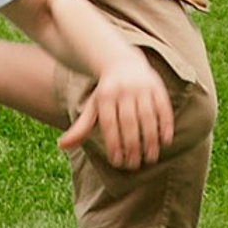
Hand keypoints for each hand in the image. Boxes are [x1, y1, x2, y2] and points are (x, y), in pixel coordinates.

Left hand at [59, 50, 175, 171]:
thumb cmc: (106, 93)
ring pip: (148, 116)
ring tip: (151, 157)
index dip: (113, 144)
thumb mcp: (93, 107)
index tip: (117, 162)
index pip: (109, 123)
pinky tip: (166, 140)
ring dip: (150, 139)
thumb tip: (61, 145)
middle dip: (132, 145)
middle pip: (129, 122)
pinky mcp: (157, 86)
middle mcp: (124, 89)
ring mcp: (142, 87)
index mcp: (105, 95)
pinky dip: (166, 124)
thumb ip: (80, 127)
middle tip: (134, 164)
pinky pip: (163, 107)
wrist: (123, 62)